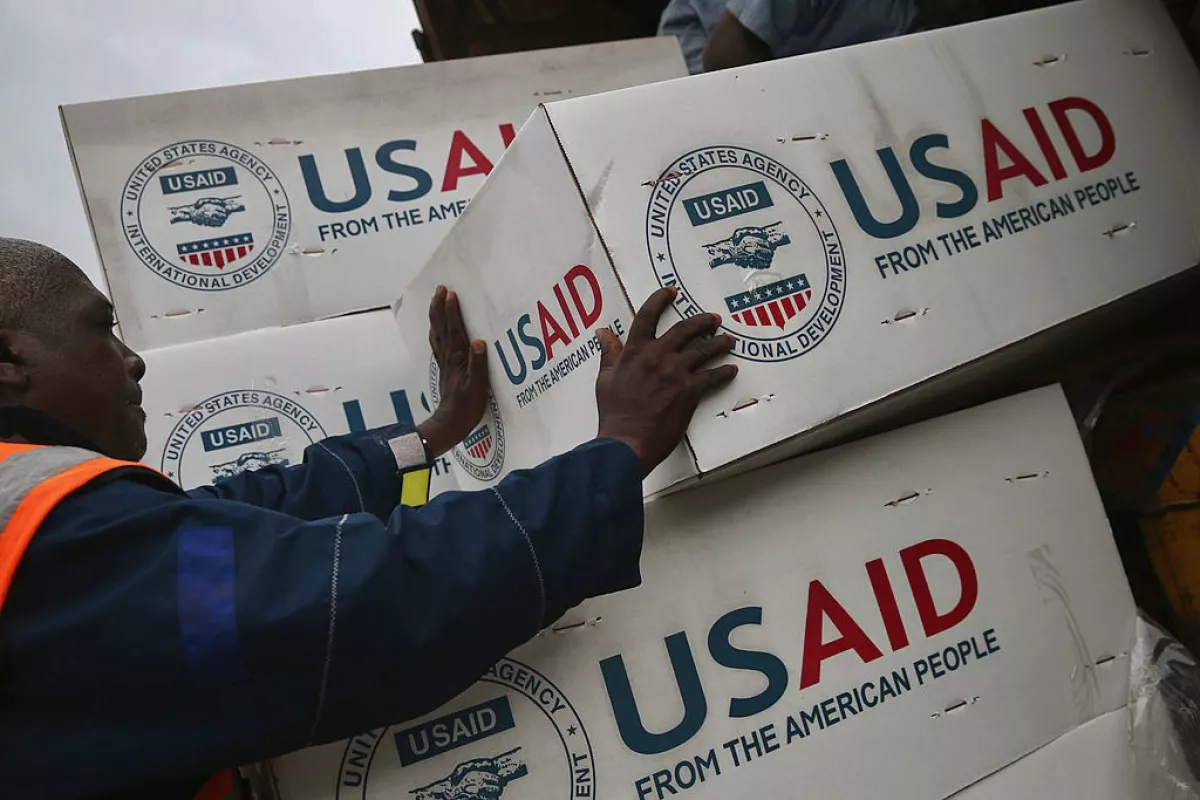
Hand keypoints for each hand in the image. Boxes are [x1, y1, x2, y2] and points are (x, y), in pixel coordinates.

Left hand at [418, 286, 488, 457]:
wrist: (449, 425)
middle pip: (441, 327)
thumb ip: (478, 365)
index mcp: (458, 359)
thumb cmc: (466, 408)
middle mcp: (448, 357)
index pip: (454, 330)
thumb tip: (479, 342)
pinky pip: (437, 344)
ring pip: (437, 333)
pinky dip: (436, 331)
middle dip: (440, 307)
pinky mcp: (444, 369)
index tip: (451, 294)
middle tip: (440, 289)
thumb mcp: (478, 388)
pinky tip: (436, 328)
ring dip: (436, 316)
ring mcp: (444, 363)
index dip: (452, 311)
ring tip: (436, 301)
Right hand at [595, 287, 737, 475]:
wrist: (626, 441)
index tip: (670, 292)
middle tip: (713, 319)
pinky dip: (724, 372)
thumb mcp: (605, 379)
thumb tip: (602, 332)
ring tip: (729, 340)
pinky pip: (712, 376)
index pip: (648, 316)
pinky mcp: (690, 391)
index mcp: (635, 351)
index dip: (659, 300)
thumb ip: (609, 353)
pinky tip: (731, 369)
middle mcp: (658, 356)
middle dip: (702, 321)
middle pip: (685, 329)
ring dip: (719, 343)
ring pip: (704, 350)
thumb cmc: (614, 412)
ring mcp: (676, 372)